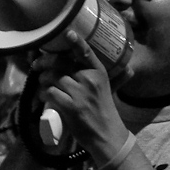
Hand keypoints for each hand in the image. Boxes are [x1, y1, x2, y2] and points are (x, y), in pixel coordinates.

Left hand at [34, 31, 129, 160]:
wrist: (108, 136)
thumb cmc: (106, 112)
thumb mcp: (110, 91)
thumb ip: (116, 78)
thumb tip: (131, 70)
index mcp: (99, 74)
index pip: (86, 53)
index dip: (75, 42)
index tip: (67, 33)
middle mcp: (89, 80)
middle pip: (60, 63)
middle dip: (44, 62)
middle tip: (37, 65)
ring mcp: (79, 94)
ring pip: (52, 77)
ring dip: (43, 80)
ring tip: (43, 83)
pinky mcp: (70, 107)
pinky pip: (50, 92)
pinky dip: (44, 94)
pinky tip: (45, 97)